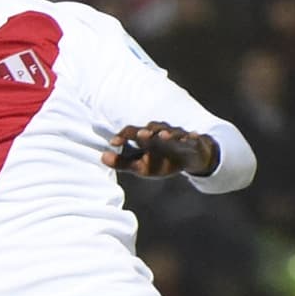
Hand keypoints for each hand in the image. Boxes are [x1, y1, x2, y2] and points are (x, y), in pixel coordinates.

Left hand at [102, 122, 218, 177]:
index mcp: (146, 139)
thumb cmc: (162, 161)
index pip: (132, 133)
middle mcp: (160, 134)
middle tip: (139, 135)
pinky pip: (192, 139)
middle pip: (152, 128)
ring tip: (162, 135)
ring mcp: (177, 137)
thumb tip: (101, 157)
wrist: (190, 160)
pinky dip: (191, 137)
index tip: (113, 143)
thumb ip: (122, 162)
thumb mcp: (141, 167)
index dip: (122, 136)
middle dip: (146, 131)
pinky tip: (191, 136)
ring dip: (167, 133)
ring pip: (172, 131)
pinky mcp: (193, 143)